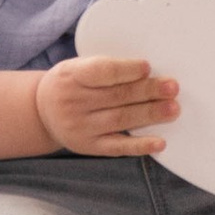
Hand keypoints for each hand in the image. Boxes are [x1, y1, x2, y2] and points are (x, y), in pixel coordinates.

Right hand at [34, 56, 180, 154]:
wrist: (41, 112)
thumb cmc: (70, 83)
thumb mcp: (76, 67)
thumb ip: (105, 68)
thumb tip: (148, 70)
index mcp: (72, 76)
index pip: (101, 72)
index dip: (126, 70)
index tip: (148, 67)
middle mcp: (73, 102)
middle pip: (116, 96)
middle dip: (148, 91)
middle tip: (172, 87)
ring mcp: (81, 127)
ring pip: (120, 120)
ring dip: (150, 114)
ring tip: (173, 108)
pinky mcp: (88, 147)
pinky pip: (117, 147)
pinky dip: (140, 145)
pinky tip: (159, 142)